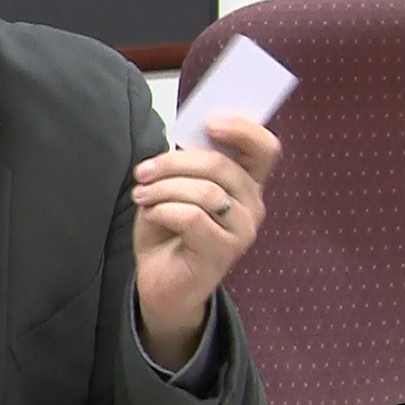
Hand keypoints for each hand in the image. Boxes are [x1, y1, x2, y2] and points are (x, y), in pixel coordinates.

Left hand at [130, 117, 281, 368]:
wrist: (161, 282)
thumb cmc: (169, 230)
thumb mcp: (176, 188)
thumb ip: (188, 164)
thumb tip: (185, 139)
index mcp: (245, 183)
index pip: (263, 149)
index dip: (243, 129)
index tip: (209, 122)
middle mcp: (252, 205)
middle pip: (222, 166)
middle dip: (175, 163)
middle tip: (143, 171)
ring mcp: (242, 231)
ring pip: (206, 192)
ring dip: (164, 188)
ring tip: (140, 195)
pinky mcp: (224, 253)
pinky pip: (193, 218)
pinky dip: (164, 210)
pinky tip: (150, 213)